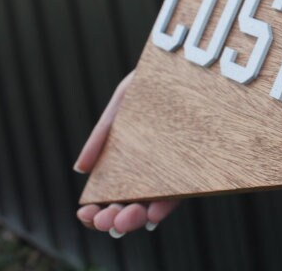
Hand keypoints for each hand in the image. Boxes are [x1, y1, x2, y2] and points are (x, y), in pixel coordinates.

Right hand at [74, 71, 180, 236]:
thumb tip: (80, 169)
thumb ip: (104, 131)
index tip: (85, 214)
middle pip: (130, 203)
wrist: (195, 60)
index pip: (110, 193)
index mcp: (130, 157)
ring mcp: (177, 168)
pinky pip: (185, 190)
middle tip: (104, 221)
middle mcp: (153, 168)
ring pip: (155, 203)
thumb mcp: (125, 97)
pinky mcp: (201, 165)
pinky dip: (168, 204)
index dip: (96, 210)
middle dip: (114, 218)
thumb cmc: (156, 77)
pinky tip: (154, 212)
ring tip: (124, 220)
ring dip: (138, 217)